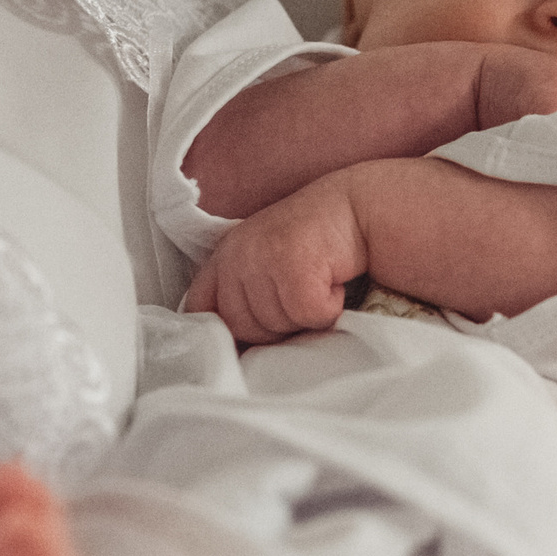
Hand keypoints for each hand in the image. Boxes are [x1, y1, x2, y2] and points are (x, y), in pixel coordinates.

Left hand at [184, 175, 367, 344]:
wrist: (357, 209)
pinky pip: (308, 316)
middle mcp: (238, 254)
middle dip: (275, 327)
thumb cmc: (316, 243)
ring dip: (304, 318)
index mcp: (226, 254)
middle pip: (242, 326)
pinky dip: (328, 309)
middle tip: (300, 299)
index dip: (222, 330)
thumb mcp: (264, 260)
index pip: (199, 306)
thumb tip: (236, 346)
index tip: (251, 336)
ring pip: (275, 326)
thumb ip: (242, 291)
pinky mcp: (294, 266)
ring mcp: (263, 258)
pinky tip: (333, 284)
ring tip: (317, 286)